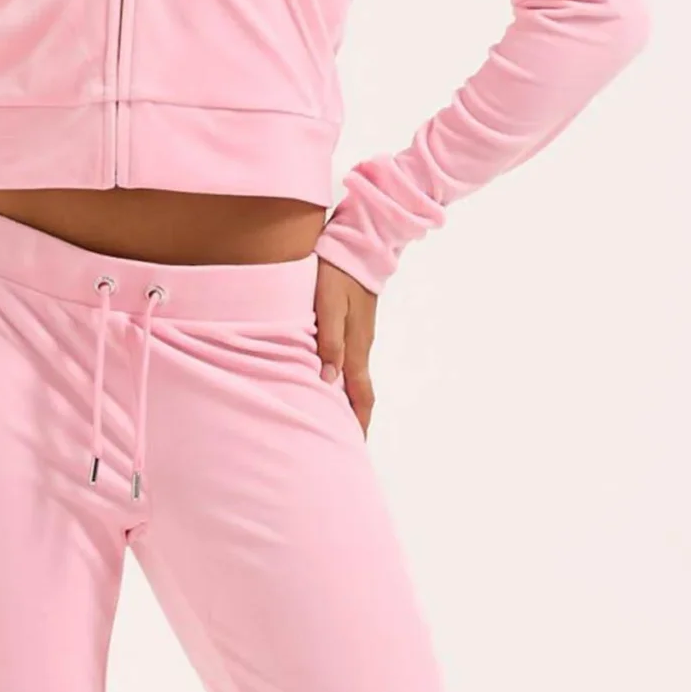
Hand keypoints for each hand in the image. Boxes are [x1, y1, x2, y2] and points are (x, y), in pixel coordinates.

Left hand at [312, 256, 376, 439]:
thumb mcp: (329, 306)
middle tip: (347, 443)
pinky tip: (332, 383)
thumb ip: (329, 341)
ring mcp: (360, 335)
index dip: (358, 422)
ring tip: (337, 420)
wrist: (358, 245)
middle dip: (356, 419)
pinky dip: (344, 380)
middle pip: (361, 391)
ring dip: (349, 400)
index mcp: (357, 346)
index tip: (354, 446)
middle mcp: (362, 345)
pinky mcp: (354, 325)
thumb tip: (328, 379)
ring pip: (355, 377)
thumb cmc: (338, 274)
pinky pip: (350, 361)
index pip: (361, 394)